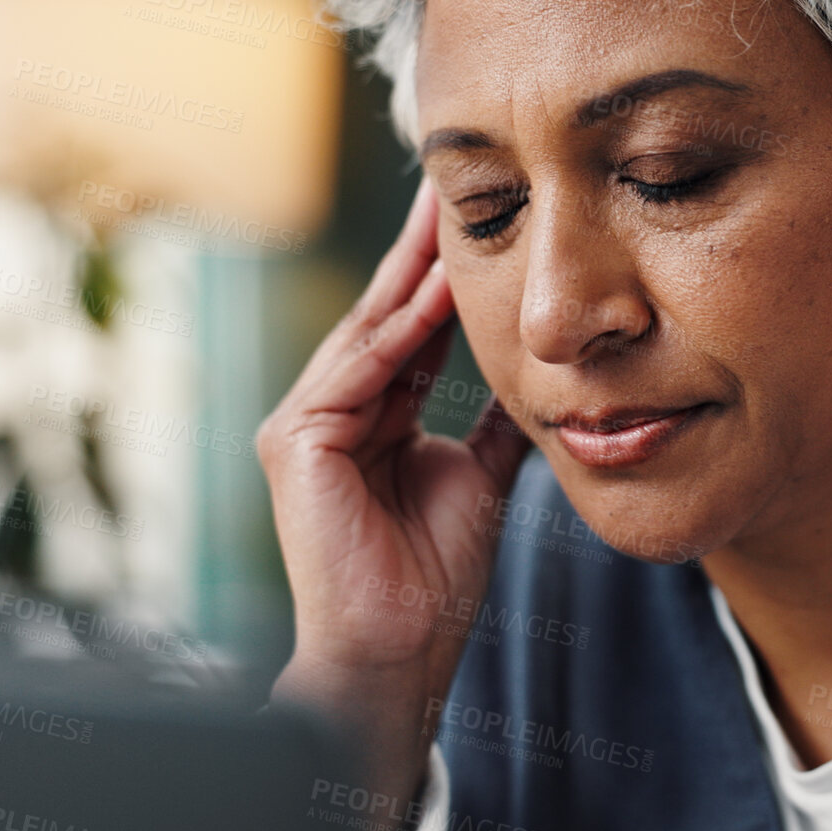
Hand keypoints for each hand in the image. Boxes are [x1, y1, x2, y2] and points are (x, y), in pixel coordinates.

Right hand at [259, 180, 532, 803]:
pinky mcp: (294, 440)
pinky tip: (437, 285)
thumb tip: (537, 379)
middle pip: (386, 313)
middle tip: (457, 179)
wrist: (397, 652)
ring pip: (371, 330)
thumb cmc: (431, 581)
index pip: (412, 328)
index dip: (446, 274)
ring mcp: (303, 422)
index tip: (485, 217)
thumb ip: (497, 425)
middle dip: (423, 248)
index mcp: (370, 417)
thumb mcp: (481, 480)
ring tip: (452, 210)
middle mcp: (330, 410)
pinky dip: (400, 330)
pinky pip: (359, 370)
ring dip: (415, 271)